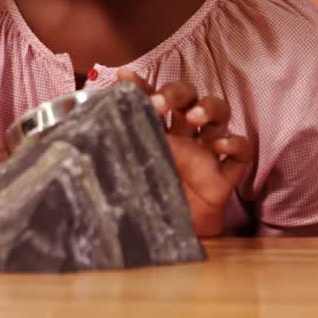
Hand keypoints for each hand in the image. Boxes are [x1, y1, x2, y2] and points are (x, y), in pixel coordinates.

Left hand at [117, 70, 253, 237]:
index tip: (124, 77)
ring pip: (220, 113)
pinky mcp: (225, 175)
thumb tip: (74, 131)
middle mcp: (184, 136)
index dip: (141, 85)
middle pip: (190, 96)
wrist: (167, 240)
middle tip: (162, 104)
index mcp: (158, 131)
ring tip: (195, 118)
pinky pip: (242, 150)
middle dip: (178, 93)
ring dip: (209, 108)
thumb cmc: (145, 202)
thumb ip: (109, 150)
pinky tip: (218, 148)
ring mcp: (207, 153)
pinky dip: (234, 143)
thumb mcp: (125, 172)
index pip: (153, 97)